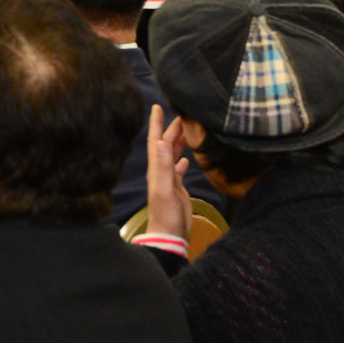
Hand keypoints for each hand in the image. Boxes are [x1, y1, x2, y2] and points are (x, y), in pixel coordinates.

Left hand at [145, 105, 191, 240]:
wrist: (169, 236)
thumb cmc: (167, 215)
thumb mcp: (166, 190)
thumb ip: (164, 168)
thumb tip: (162, 143)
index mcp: (156, 169)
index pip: (156, 141)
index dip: (156, 124)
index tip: (157, 107)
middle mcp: (160, 172)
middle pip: (165, 145)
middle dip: (171, 129)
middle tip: (182, 114)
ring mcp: (168, 180)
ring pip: (172, 155)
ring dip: (177, 142)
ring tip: (187, 129)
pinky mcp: (176, 189)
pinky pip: (178, 170)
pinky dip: (182, 161)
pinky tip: (187, 158)